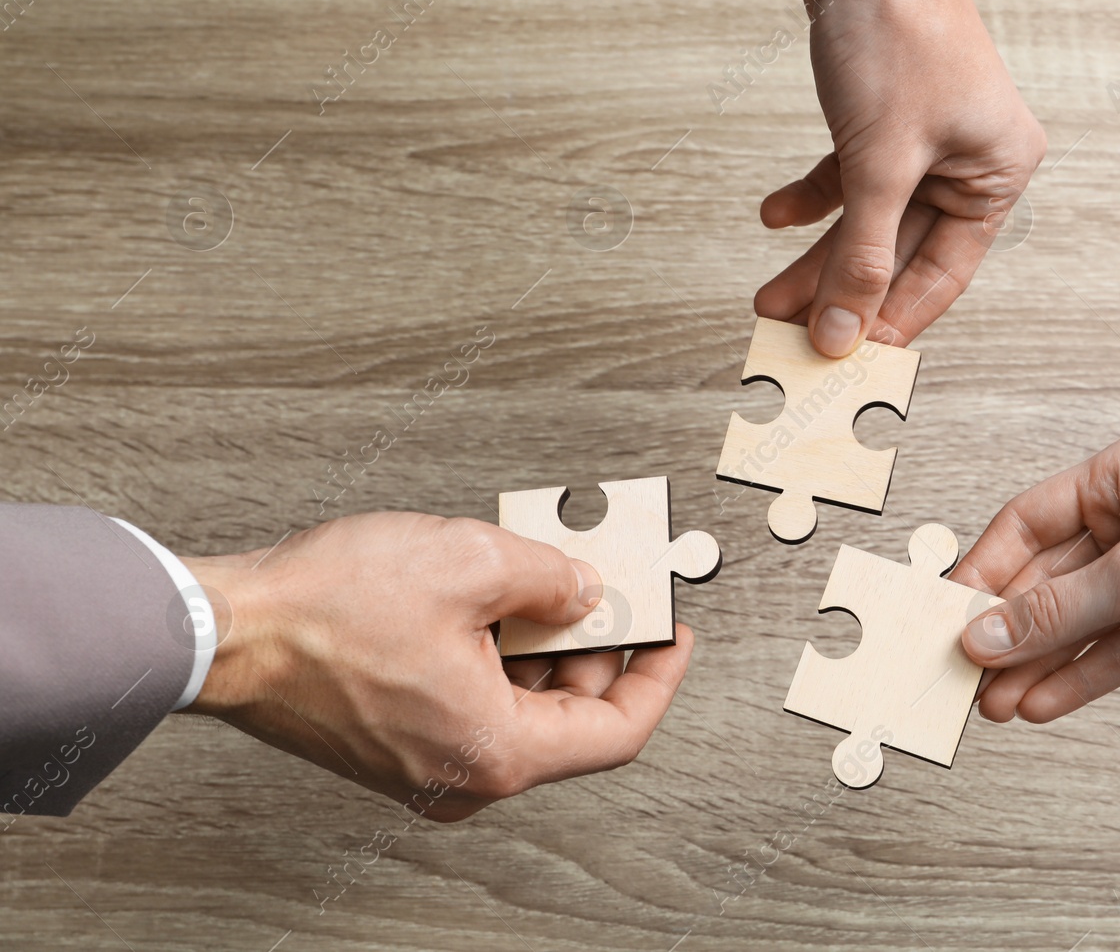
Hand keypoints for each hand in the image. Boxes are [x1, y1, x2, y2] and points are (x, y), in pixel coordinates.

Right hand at [181, 512, 692, 820]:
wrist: (225, 631)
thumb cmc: (323, 610)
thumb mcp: (470, 562)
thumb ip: (552, 579)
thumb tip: (584, 591)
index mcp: (497, 752)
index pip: (619, 730)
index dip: (659, 674)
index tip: (675, 632)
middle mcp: (464, 777)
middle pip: (570, 716)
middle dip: (596, 645)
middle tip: (608, 585)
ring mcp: (427, 766)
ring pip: (521, 706)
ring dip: (542, 644)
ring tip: (542, 578)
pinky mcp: (396, 744)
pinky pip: (475, 702)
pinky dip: (496, 654)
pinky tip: (489, 600)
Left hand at [756, 0, 1047, 356]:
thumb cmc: (899, 38)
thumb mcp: (880, 166)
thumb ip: (860, 257)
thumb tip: (843, 332)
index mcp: (996, 176)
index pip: (941, 274)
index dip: (891, 320)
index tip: (847, 360)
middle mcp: (967, 162)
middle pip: (898, 251)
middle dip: (841, 291)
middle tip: (791, 332)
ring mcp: (924, 142)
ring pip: (867, 221)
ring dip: (817, 257)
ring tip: (770, 294)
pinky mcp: (881, 120)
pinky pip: (847, 180)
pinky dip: (811, 199)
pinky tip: (774, 216)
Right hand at [950, 435, 1119, 723]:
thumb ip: (1060, 610)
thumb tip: (985, 636)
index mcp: (1112, 480)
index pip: (1023, 527)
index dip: (981, 574)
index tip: (944, 618)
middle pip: (1044, 582)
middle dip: (1006, 633)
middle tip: (959, 676)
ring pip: (1076, 624)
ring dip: (1035, 665)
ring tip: (991, 706)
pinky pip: (1113, 651)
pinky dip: (1079, 678)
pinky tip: (1039, 705)